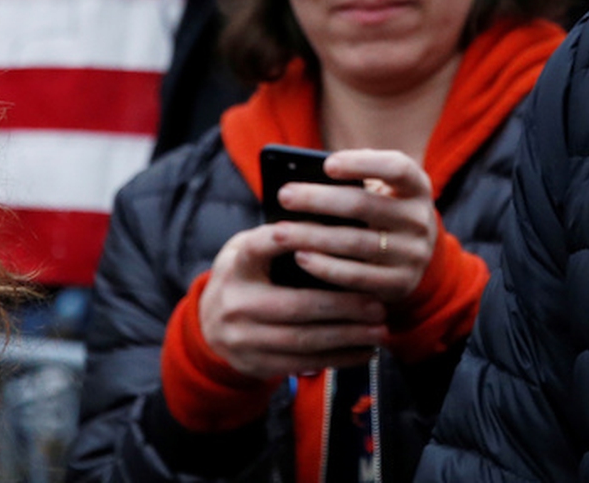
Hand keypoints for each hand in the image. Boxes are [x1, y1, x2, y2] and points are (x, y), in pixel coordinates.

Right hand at [197, 225, 388, 380]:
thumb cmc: (250, 275)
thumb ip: (282, 239)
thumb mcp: (251, 250)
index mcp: (237, 265)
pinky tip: (364, 352)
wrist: (209, 324)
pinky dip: (337, 359)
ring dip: (347, 337)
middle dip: (343, 307)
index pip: (261, 246)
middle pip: (296, 305)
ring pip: (303, 340)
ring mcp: (242, 338)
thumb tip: (338, 224)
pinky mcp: (254, 363)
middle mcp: (235, 302)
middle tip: (378, 306)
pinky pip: (301, 364)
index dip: (293, 238)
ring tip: (379, 331)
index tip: (332, 233)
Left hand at [273, 149, 438, 305]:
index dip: (362, 165)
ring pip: (355, 243)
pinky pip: (356, 276)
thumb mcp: (383, 192)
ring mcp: (413, 254)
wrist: (417, 256)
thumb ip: (356, 182)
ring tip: (279, 231)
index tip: (327, 165)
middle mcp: (420, 219)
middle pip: (364, 205)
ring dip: (312, 236)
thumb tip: (306, 180)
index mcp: (417, 187)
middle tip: (284, 195)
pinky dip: (325, 267)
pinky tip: (299, 257)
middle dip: (318, 199)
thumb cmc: (382, 212)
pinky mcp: (400, 283)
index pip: (397, 168)